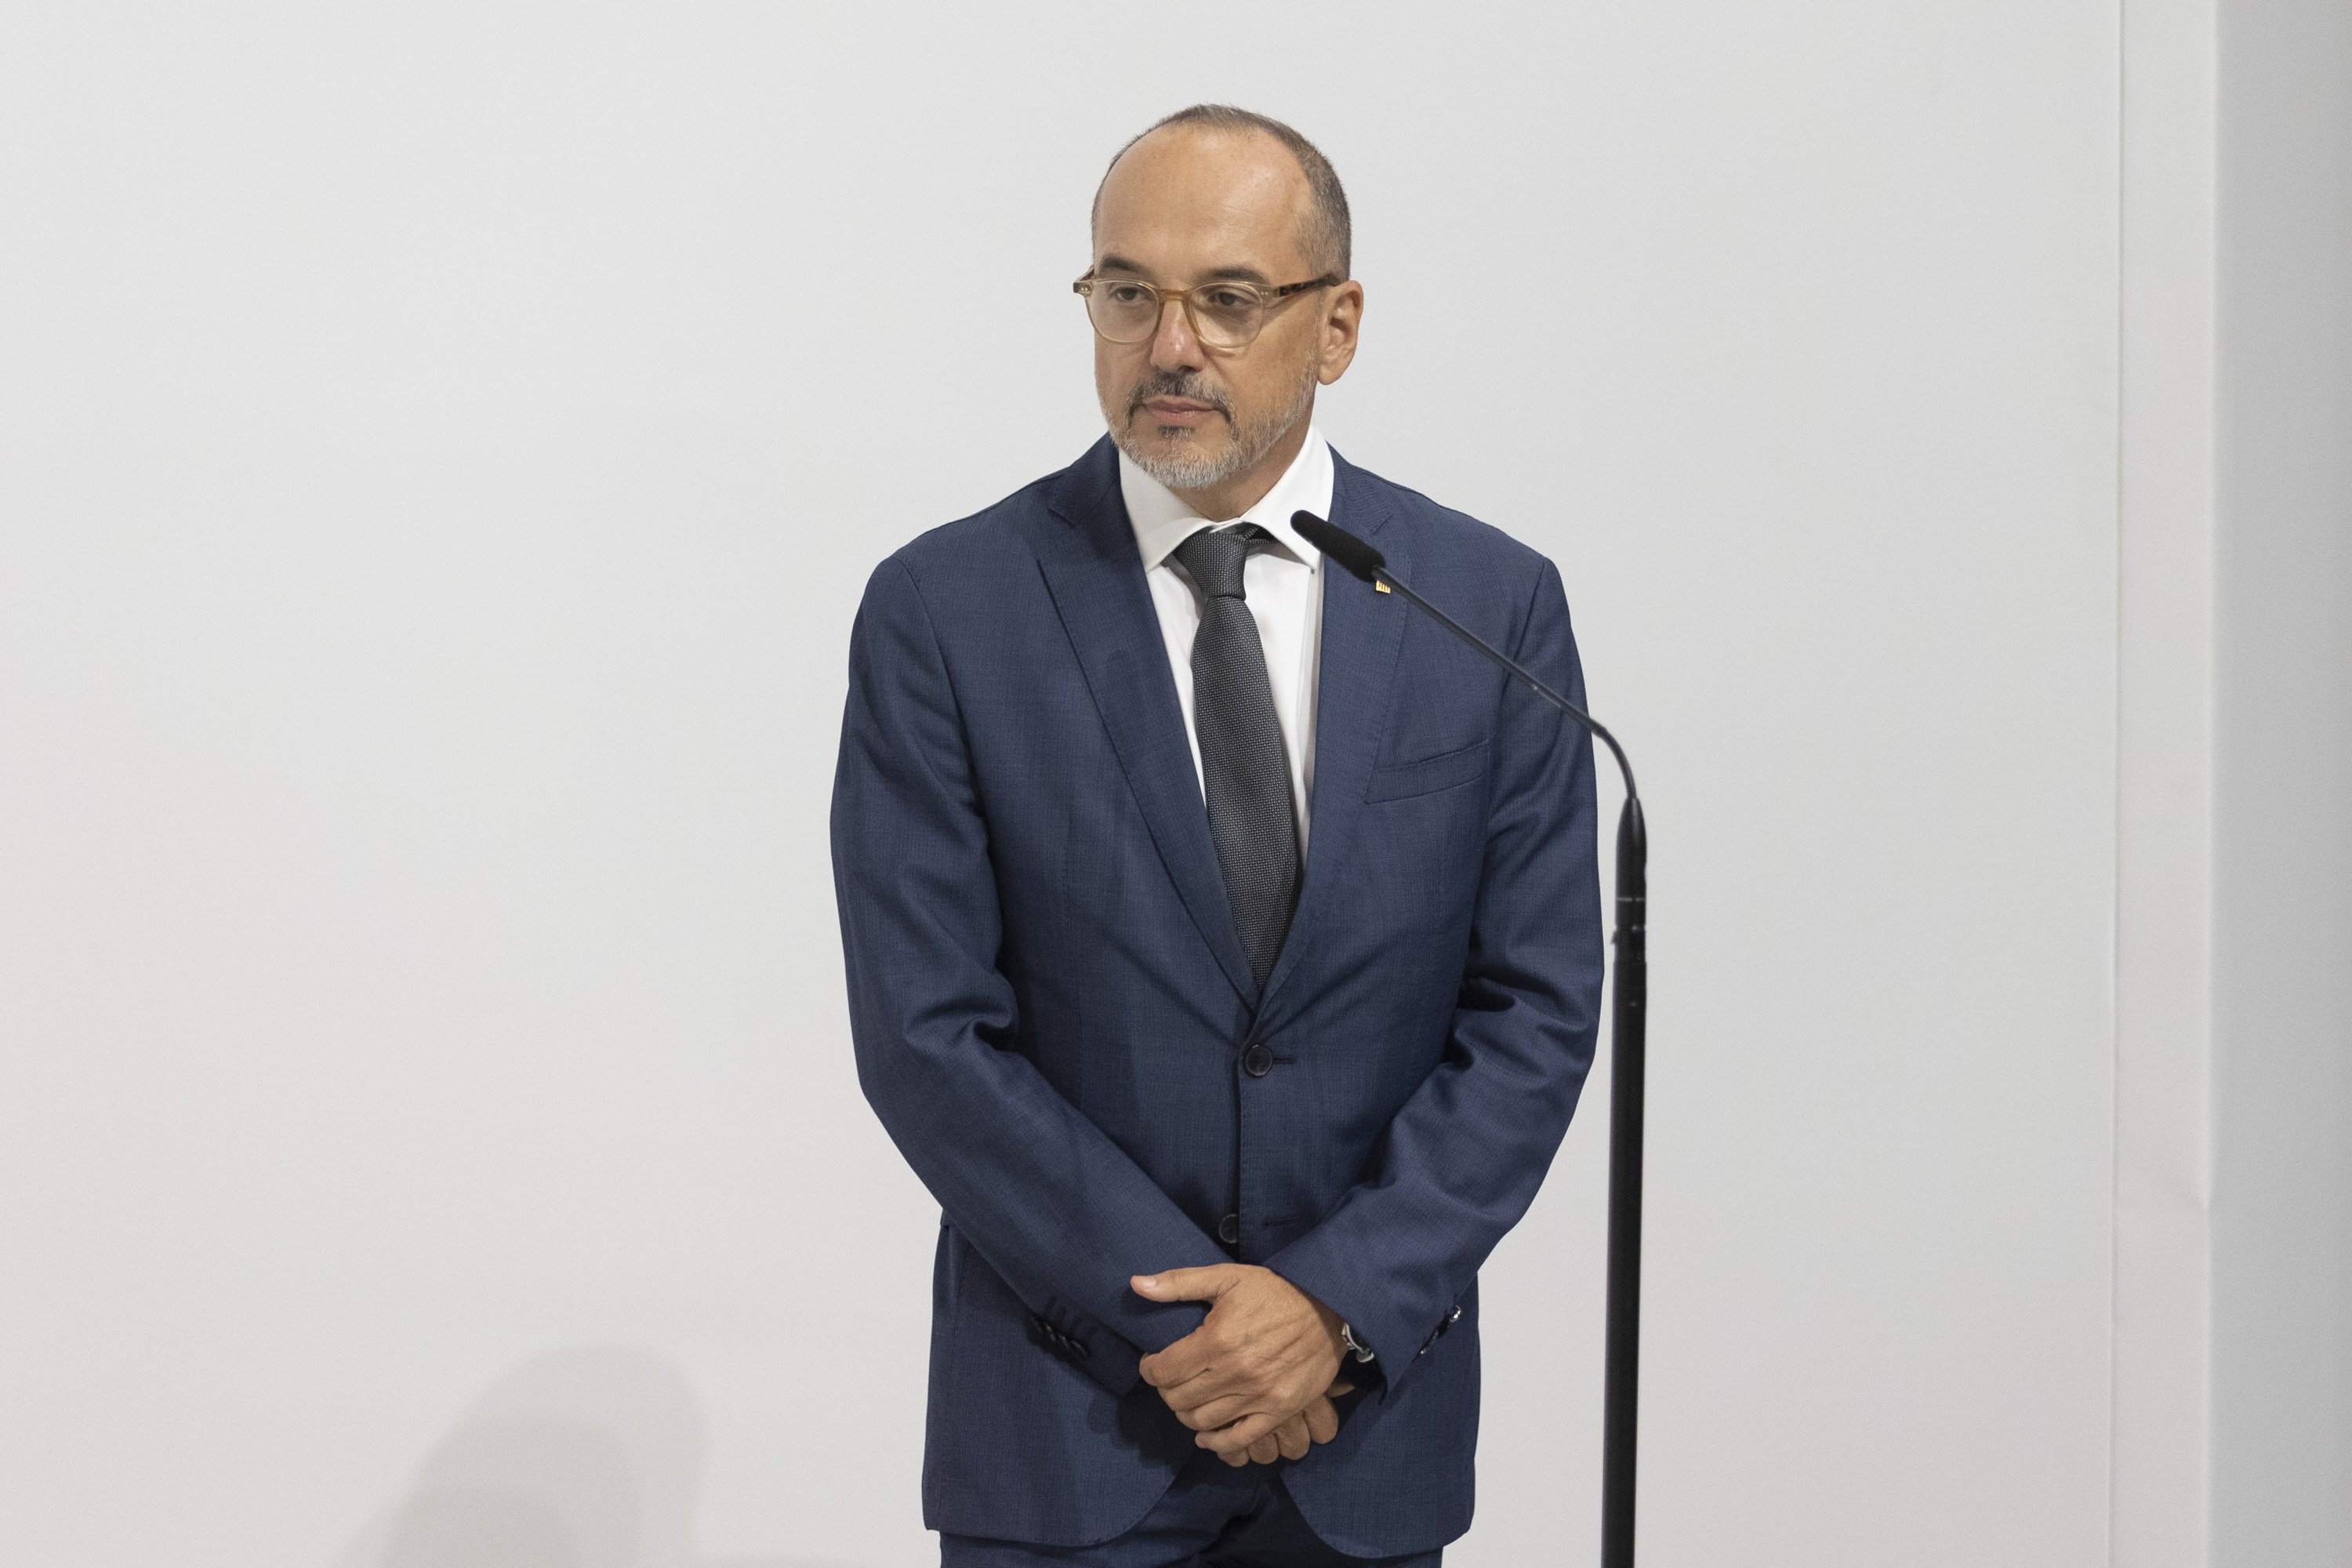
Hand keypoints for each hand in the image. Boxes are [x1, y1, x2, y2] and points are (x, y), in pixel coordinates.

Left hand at [1132, 1264, 1348, 1461]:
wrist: (1330, 1308)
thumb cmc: (1274, 1291)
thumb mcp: (1226, 1276)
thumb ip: (1178, 1283)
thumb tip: (1136, 1284)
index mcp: (1217, 1340)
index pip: (1164, 1371)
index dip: (1150, 1368)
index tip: (1153, 1361)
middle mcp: (1235, 1373)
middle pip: (1179, 1399)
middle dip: (1166, 1389)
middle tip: (1171, 1377)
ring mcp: (1258, 1396)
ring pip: (1202, 1421)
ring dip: (1186, 1413)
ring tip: (1188, 1397)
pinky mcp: (1279, 1410)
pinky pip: (1239, 1439)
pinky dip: (1216, 1443)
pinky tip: (1206, 1435)